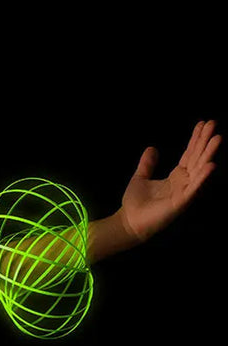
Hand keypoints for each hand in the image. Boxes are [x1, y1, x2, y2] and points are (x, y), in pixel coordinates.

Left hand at [120, 120, 220, 242]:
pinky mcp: (180, 202)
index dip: (196, 139)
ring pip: (199, 170)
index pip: (189, 154)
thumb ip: (148, 164)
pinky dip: (203, 177)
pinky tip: (211, 165)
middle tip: (214, 124)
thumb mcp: (140, 177)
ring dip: (208, 154)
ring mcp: (184, 192)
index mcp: (176, 176)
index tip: (203, 123)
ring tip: (217, 138)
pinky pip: (194, 188)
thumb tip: (152, 148)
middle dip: (205, 141)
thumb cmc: (136, 202)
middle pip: (197, 158)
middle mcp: (183, 182)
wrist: (129, 222)